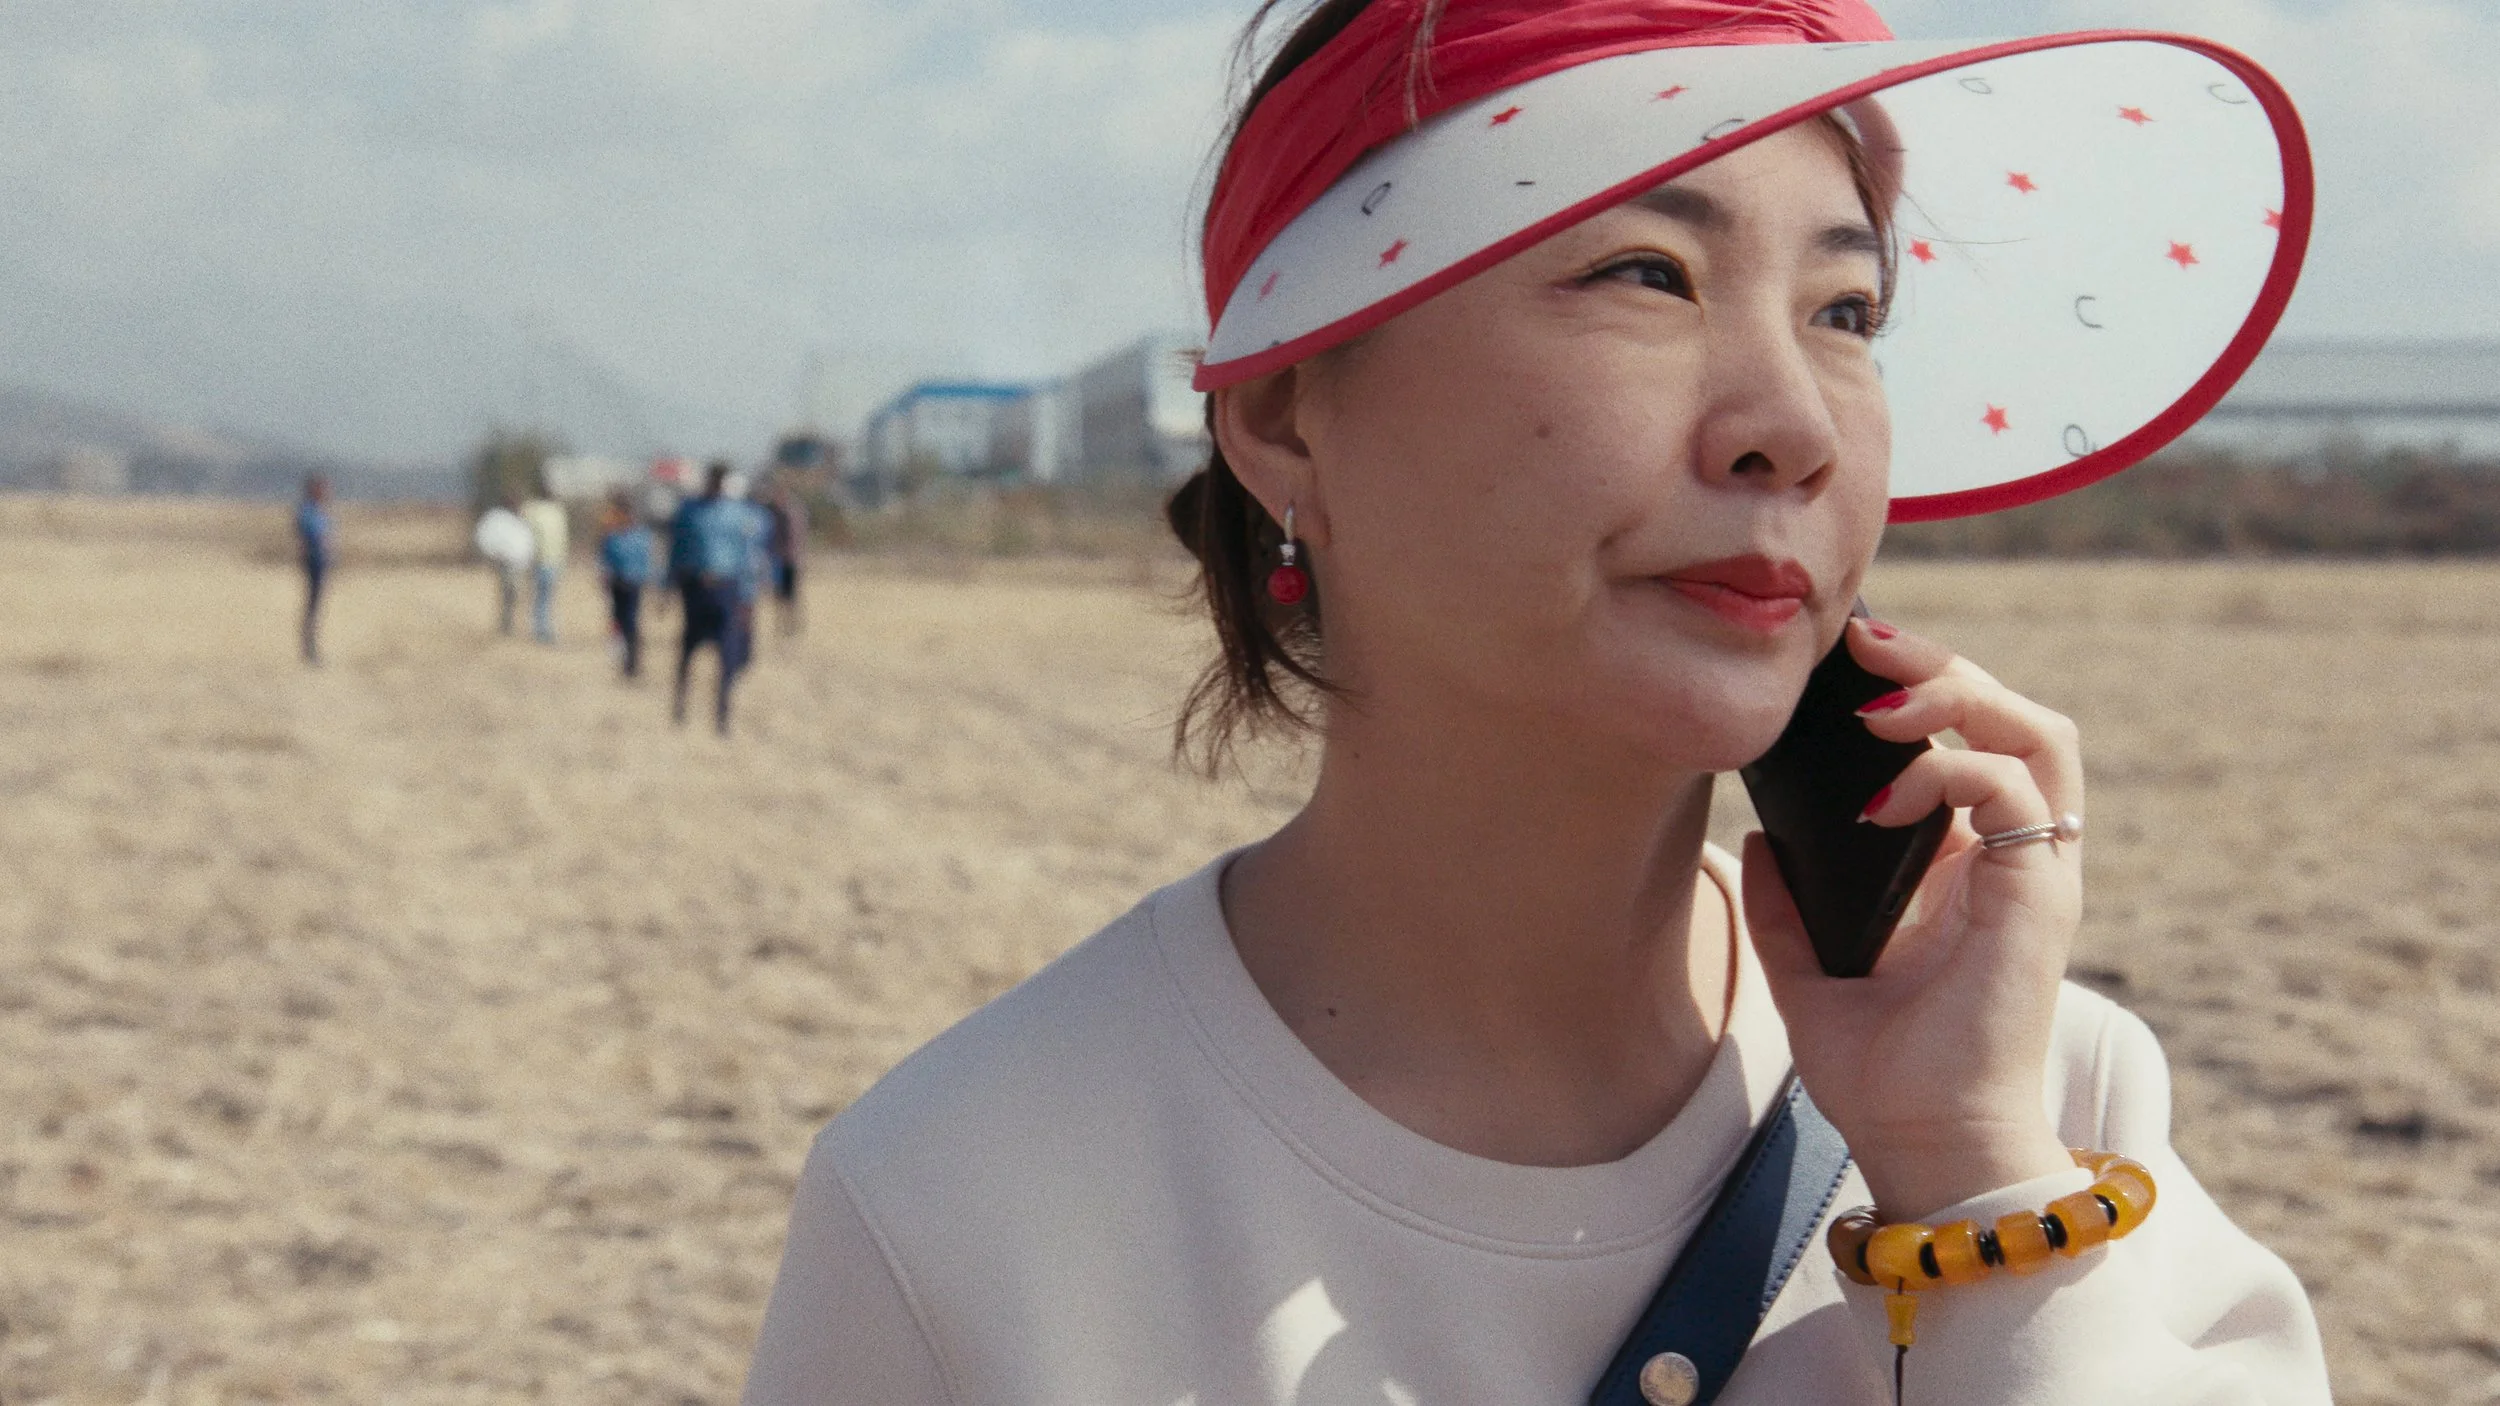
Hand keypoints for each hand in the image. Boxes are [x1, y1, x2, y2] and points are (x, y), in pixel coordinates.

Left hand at [1741, 617, 2082, 1218]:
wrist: (1924, 1145)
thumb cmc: (1883, 1076)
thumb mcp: (1807, 974)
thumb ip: (1786, 907)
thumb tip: (1757, 840)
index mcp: (1971, 868)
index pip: (1972, 740)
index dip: (1922, 689)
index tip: (1844, 665)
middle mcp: (2015, 858)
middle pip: (2015, 715)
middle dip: (1944, 663)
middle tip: (1864, 643)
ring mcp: (2037, 874)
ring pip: (2037, 732)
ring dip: (1960, 693)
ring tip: (1879, 703)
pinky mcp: (2041, 895)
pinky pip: (2013, 787)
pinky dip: (1947, 769)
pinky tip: (1880, 798)